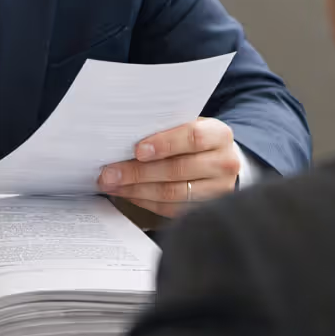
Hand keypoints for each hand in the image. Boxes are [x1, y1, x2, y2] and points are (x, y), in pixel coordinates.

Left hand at [96, 118, 240, 216]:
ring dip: (136, 190)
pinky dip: (144, 201)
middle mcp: (224, 164)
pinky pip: (170, 209)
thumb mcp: (189, 126)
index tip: (137, 150)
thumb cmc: (197, 140)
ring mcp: (217, 191)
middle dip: (139, 172)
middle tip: (110, 173)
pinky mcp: (205, 210)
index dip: (164, 144)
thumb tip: (125, 136)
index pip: (193, 137)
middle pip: (178, 169)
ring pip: (172, 193)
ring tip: (112, 184)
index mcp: (219, 135)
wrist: (221, 162)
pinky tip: (127, 193)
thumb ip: (166, 128)